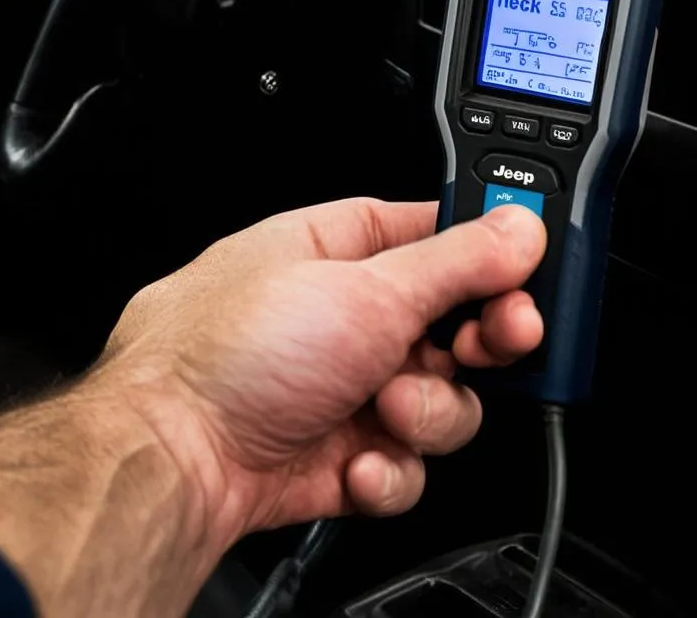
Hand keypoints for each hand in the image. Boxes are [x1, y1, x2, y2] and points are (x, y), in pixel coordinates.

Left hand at [93, 198, 545, 552]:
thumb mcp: (365, 293)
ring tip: (384, 409)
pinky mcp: (345, 451)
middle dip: (480, 342)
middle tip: (489, 344)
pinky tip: (356, 461)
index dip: (492, 258)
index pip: (443, 237)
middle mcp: (350, 314)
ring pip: (444, 399)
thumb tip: (517, 226)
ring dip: (427, 413)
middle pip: (456, 321)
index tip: (526, 276)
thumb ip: (456, 262)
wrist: (171, 461)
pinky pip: (407, 461)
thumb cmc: (229, 354)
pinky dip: (390, 469)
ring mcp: (347, 384)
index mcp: (345, 250)